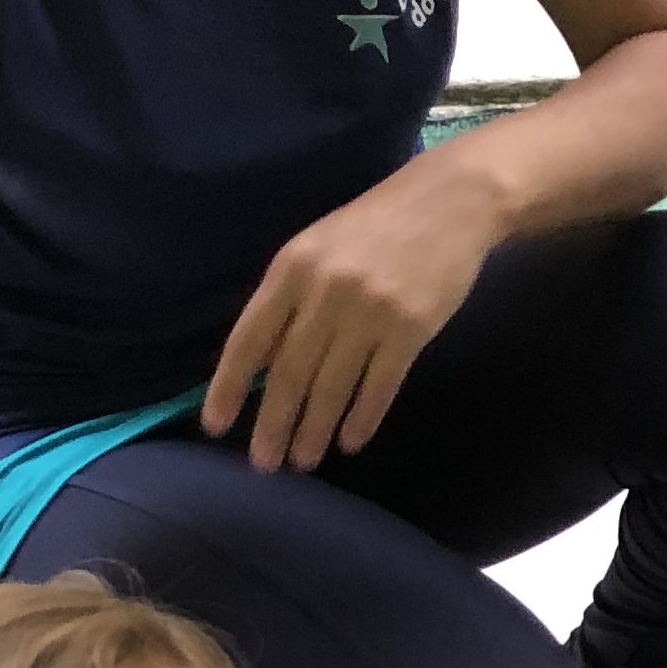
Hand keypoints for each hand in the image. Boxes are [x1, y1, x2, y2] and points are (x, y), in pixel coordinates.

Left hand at [200, 162, 502, 472]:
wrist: (450, 203)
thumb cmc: (377, 226)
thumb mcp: (318, 248)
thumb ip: (289, 300)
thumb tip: (263, 362)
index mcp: (292, 268)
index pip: (249, 339)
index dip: (229, 386)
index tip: (216, 426)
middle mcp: (325, 292)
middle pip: (290, 372)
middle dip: (274, 423)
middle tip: (265, 464)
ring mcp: (370, 312)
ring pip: (332, 386)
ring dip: (315, 430)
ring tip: (304, 461)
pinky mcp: (411, 329)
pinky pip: (379, 387)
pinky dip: (362, 419)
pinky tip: (350, 441)